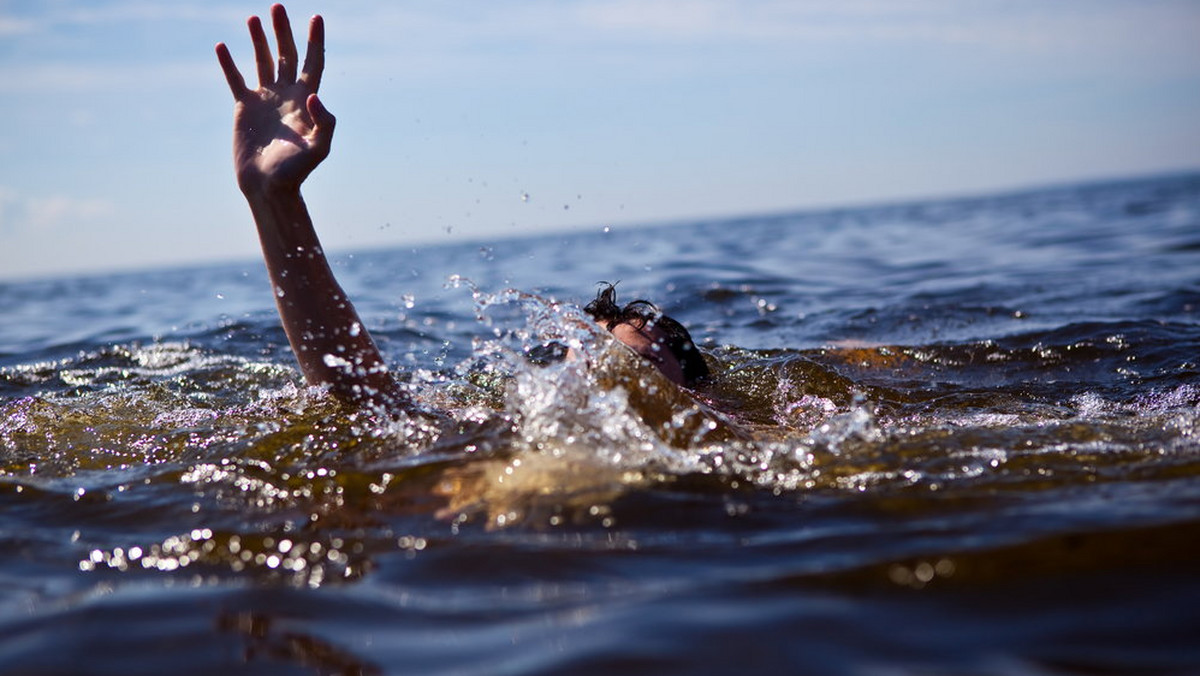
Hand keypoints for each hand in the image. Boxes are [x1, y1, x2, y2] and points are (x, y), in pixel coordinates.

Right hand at [216, 4, 332, 194]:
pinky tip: (222, 46)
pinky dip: (229, 63)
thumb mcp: (318, 149)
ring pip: (262, 62)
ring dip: (259, 40)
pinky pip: (235, 79)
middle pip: (286, 55)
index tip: (316, 17)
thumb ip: (324, 123)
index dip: (315, 41)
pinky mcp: (244, 107)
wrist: (268, 186)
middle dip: (283, 31)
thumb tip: (315, 95)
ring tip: (254, 18)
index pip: (313, 63)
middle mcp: (287, 95)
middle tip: (277, 7)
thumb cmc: (296, 172)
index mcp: (306, 101)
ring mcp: (265, 100)